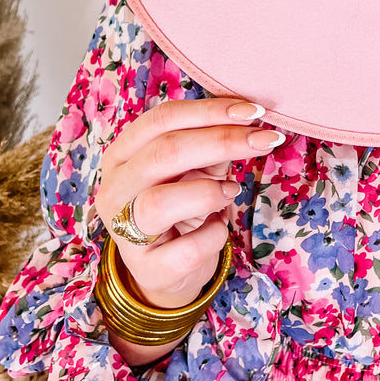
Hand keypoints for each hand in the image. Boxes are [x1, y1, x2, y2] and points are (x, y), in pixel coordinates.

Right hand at [93, 96, 280, 310]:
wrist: (170, 267)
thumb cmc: (182, 205)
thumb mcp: (194, 168)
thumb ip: (212, 142)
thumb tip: (249, 117)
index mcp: (122, 155)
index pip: (161, 119)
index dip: (210, 111)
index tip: (253, 111)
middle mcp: (114, 190)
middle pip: (164, 153)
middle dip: (222, 141)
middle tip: (265, 140)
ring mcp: (123, 232)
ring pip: (160, 202)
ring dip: (208, 192)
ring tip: (233, 191)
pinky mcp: (147, 269)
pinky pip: (186, 249)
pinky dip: (214, 236)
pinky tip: (220, 228)